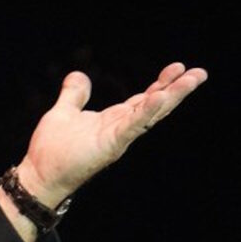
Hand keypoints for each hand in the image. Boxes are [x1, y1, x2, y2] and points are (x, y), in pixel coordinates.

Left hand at [16, 62, 208, 206]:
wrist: (40, 174)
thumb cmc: (53, 149)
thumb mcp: (64, 112)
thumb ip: (74, 95)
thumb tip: (79, 75)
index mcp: (113, 119)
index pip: (143, 99)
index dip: (161, 84)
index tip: (177, 67)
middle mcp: (121, 128)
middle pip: (155, 105)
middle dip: (177, 89)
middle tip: (200, 72)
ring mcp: (119, 137)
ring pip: (151, 113)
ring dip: (171, 96)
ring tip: (191, 80)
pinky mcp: (111, 144)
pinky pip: (133, 126)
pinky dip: (147, 111)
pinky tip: (160, 97)